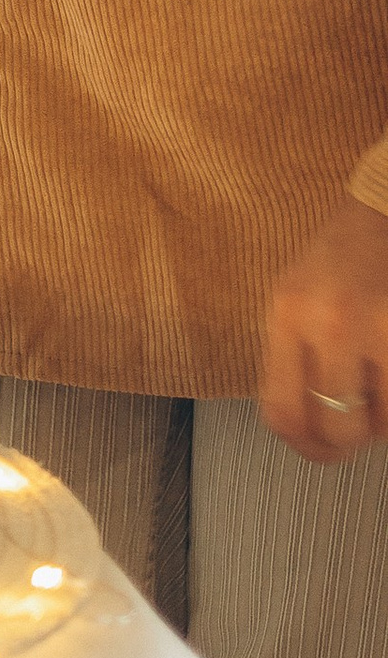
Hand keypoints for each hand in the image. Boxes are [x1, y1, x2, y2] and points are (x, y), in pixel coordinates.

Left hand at [262, 197, 387, 460]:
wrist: (386, 208)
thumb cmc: (342, 257)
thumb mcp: (295, 298)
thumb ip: (293, 356)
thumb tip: (307, 429)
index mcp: (286, 313)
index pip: (281, 412)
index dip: (304, 447)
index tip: (320, 449)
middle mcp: (328, 320)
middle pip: (334, 427)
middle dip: (350, 441)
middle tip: (361, 429)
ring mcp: (375, 324)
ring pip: (381, 421)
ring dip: (382, 423)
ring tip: (381, 397)